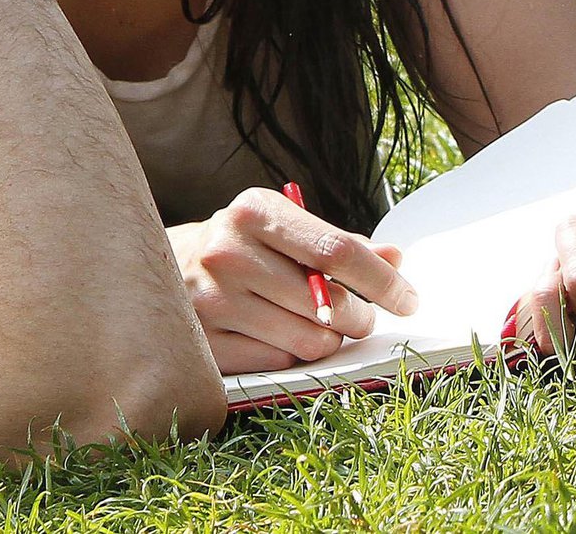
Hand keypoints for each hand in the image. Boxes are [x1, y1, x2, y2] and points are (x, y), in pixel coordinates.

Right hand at [168, 187, 417, 373]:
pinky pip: (279, 365)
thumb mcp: (284, 227)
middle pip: (328, 304)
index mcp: (255, 211)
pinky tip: (279, 335)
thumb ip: (339, 243)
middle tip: (358, 315)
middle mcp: (229, 252)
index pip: (336, 249)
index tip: (408, 298)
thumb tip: (396, 260)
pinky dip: (292, 356)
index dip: (382, 279)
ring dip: (329, 340)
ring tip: (318, 324)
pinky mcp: (205, 344)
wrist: (166, 268)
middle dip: (358, 316)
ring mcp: (213, 300)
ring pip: (309, 341)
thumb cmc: (243, 245)